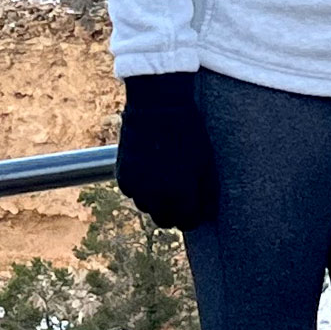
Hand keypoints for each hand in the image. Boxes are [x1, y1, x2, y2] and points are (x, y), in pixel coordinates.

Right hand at [112, 72, 216, 228]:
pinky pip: (132, 192)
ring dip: (156, 201)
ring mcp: (136, 187)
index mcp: (180, 194)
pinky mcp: (122, 176)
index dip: (193, 216)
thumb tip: (208, 216)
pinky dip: (140, 187)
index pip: (188, 222)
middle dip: (174, 213)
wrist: (157, 107)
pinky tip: (149, 170)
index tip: (195, 206)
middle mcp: (156, 196)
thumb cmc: (188, 133)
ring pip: (147, 208)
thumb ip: (208, 194)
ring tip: (164, 179)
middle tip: (180, 196)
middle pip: (165, 221)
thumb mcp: (206, 163)